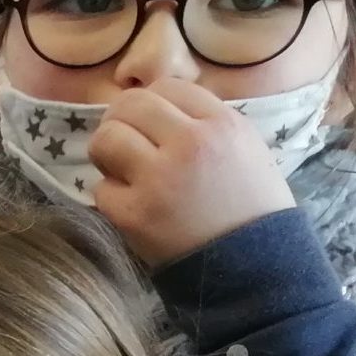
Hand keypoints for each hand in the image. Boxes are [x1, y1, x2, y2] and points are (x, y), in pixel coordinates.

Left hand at [90, 79, 294, 267]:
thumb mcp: (245, 149)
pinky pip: (101, 189)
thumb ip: (205, 122)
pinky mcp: (135, 214)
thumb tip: (158, 107)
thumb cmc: (251, 209)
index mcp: (222, 123)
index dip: (153, 104)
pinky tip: (132, 206)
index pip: (167, 87)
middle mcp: (190, 143)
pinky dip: (111, 197)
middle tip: (126, 145)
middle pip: (130, 105)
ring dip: (107, 153)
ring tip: (121, 171)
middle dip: (121, 122)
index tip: (151, 125)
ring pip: (107, 139)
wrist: (254, 268)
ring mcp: (160, 178)